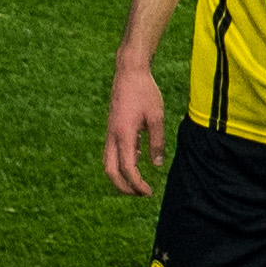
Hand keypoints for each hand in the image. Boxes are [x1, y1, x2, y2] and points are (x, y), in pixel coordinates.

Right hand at [103, 60, 166, 195]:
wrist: (129, 73)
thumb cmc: (145, 93)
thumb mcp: (156, 117)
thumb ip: (157, 143)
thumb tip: (157, 165)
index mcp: (124, 135)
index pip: (128, 168)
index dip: (137, 184)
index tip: (148, 192)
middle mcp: (113, 136)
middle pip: (110, 171)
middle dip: (124, 187)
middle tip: (141, 193)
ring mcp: (110, 132)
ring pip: (108, 163)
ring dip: (120, 176)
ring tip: (137, 182)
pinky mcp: (112, 128)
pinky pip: (112, 152)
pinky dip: (122, 162)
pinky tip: (138, 159)